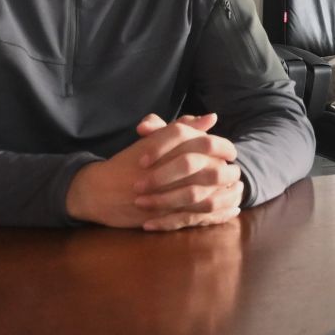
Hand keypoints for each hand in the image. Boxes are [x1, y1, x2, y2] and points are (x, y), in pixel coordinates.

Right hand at [64, 112, 243, 231]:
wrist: (98, 190)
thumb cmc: (128, 163)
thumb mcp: (153, 141)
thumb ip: (183, 128)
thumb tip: (211, 118)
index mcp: (166, 146)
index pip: (206, 144)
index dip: (224, 149)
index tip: (231, 153)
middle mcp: (167, 168)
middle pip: (211, 170)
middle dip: (227, 174)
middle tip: (235, 174)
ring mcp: (165, 193)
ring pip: (206, 195)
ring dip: (225, 195)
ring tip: (235, 192)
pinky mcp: (163, 215)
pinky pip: (197, 216)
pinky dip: (217, 214)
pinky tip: (229, 210)